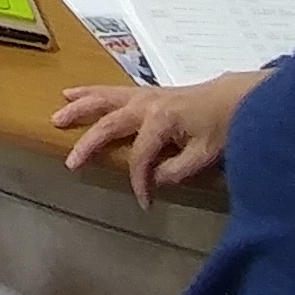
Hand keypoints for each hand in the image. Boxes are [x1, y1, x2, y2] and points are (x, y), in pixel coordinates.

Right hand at [51, 72, 261, 205]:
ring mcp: (142, 95)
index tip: (145, 203)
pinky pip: (109, 91)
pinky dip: (89, 92)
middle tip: (71, 163)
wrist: (237, 98)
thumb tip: (153, 181)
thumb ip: (178, 170)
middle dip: (90, 144)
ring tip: (57, 118)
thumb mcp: (206, 155)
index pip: (141, 157)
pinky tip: (71, 94)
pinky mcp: (143, 92)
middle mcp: (146, 105)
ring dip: (79, 109)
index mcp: (162, 121)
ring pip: (102, 99)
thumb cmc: (223, 127)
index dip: (140, 181)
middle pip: (110, 124)